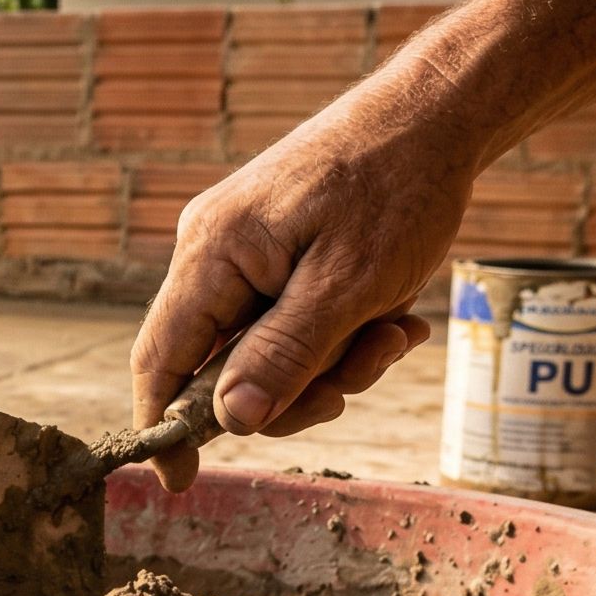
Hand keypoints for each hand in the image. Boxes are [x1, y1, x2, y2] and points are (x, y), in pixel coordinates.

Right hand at [129, 93, 472, 488]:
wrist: (435, 114)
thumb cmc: (395, 189)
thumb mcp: (348, 285)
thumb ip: (285, 355)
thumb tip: (232, 422)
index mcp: (212, 253)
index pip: (159, 359)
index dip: (165, 427)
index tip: (180, 482)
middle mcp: (212, 251)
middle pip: (221, 366)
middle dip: (295, 387)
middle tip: (365, 367)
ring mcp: (244, 251)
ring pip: (264, 350)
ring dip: (331, 361)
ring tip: (393, 330)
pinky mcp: (277, 251)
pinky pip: (290, 320)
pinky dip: (339, 334)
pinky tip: (391, 315)